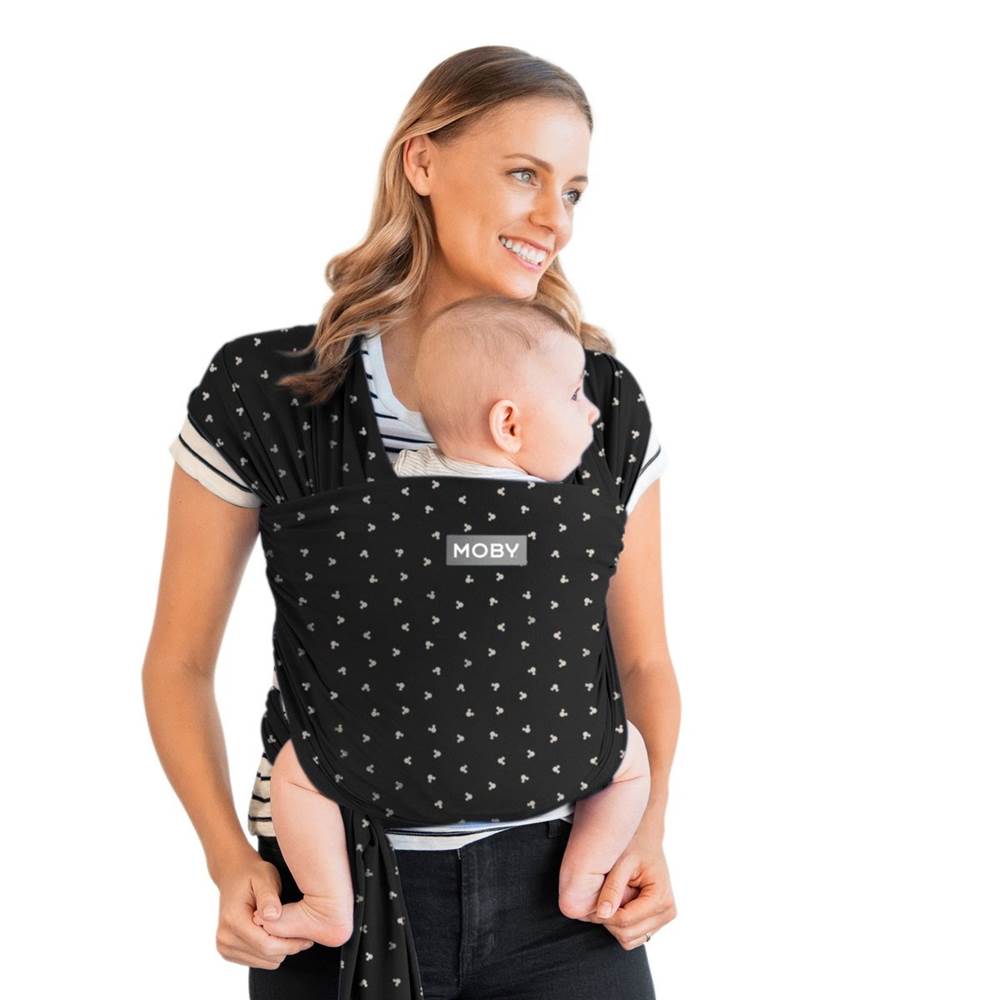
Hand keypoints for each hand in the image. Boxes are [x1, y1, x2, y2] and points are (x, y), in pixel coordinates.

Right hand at [213, 846, 315, 969]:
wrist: (234, 875)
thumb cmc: (252, 874)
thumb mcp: (264, 877)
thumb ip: (268, 897)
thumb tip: (273, 915)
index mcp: (233, 920)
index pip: (266, 945)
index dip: (290, 945)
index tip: (307, 939)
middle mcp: (225, 937)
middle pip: (266, 956)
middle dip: (287, 947)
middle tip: (303, 934)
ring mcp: (225, 946)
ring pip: (263, 962)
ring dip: (279, 951)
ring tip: (289, 931)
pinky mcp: (228, 951)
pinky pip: (257, 961)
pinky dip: (269, 952)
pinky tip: (275, 934)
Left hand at [583, 824, 676, 950]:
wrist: (645, 841)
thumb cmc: (634, 847)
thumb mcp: (621, 863)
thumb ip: (612, 888)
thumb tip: (603, 914)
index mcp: (661, 897)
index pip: (625, 920)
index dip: (605, 914)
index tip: (592, 902)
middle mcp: (667, 912)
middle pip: (627, 934)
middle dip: (609, 919)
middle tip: (600, 898)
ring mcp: (663, 919)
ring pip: (629, 939)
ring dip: (615, 923)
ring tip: (612, 898)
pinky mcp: (656, 922)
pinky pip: (633, 936)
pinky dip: (621, 924)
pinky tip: (619, 903)